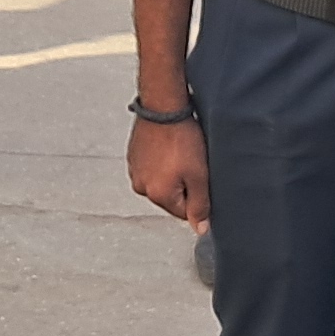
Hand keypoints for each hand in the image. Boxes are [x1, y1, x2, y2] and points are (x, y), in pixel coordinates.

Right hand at [128, 114, 208, 229]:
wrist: (163, 107)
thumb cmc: (182, 138)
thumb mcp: (199, 175)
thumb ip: (200, 206)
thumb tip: (200, 228)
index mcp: (158, 195)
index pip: (183, 213)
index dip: (197, 197)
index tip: (201, 178)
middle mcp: (142, 187)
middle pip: (171, 198)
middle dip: (183, 185)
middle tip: (192, 163)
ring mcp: (135, 170)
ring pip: (160, 182)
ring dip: (171, 173)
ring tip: (179, 153)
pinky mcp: (133, 156)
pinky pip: (151, 167)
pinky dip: (161, 161)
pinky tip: (169, 147)